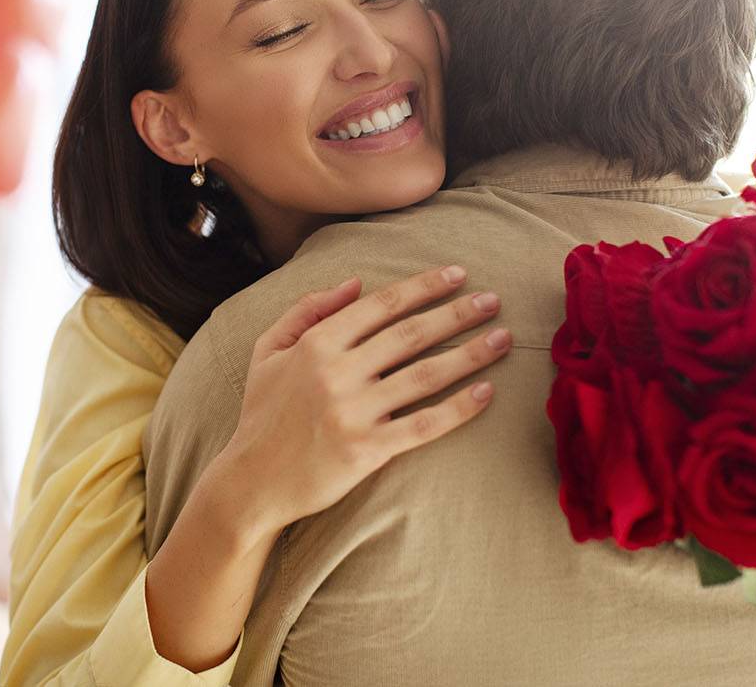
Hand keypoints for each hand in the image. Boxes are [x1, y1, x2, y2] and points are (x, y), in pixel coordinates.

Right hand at [217, 265, 508, 537]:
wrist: (251, 482)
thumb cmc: (262, 413)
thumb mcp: (267, 350)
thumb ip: (306, 309)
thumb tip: (355, 282)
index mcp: (315, 344)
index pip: (381, 306)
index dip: (423, 286)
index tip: (457, 274)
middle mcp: (337, 373)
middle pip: (411, 334)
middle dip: (457, 312)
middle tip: (492, 299)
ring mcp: (354, 413)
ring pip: (425, 375)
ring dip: (470, 354)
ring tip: (503, 338)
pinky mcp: (368, 451)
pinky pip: (424, 424)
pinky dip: (459, 408)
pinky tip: (486, 392)